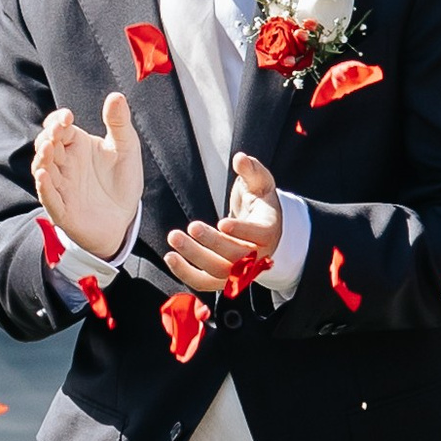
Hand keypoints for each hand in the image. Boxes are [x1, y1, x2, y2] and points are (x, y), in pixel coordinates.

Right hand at [30, 94, 139, 259]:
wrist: (125, 217)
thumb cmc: (122, 181)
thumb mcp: (126, 148)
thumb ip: (119, 123)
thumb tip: (116, 95)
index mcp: (76, 145)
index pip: (59, 127)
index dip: (57, 120)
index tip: (66, 116)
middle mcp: (64, 163)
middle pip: (47, 146)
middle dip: (48, 137)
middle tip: (55, 130)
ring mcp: (60, 185)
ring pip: (43, 169)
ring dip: (42, 158)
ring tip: (48, 148)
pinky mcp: (62, 208)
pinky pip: (49, 196)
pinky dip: (44, 186)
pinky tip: (43, 175)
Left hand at [163, 153, 285, 295]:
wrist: (262, 229)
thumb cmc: (260, 203)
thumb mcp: (260, 183)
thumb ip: (251, 170)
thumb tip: (240, 158)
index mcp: (269, 230)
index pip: (259, 235)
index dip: (242, 230)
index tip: (223, 223)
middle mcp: (258, 255)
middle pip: (237, 256)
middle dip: (212, 243)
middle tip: (191, 226)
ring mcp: (241, 270)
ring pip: (219, 272)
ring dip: (194, 258)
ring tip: (174, 237)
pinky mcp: (224, 278)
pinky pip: (205, 282)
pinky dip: (186, 273)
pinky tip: (170, 257)